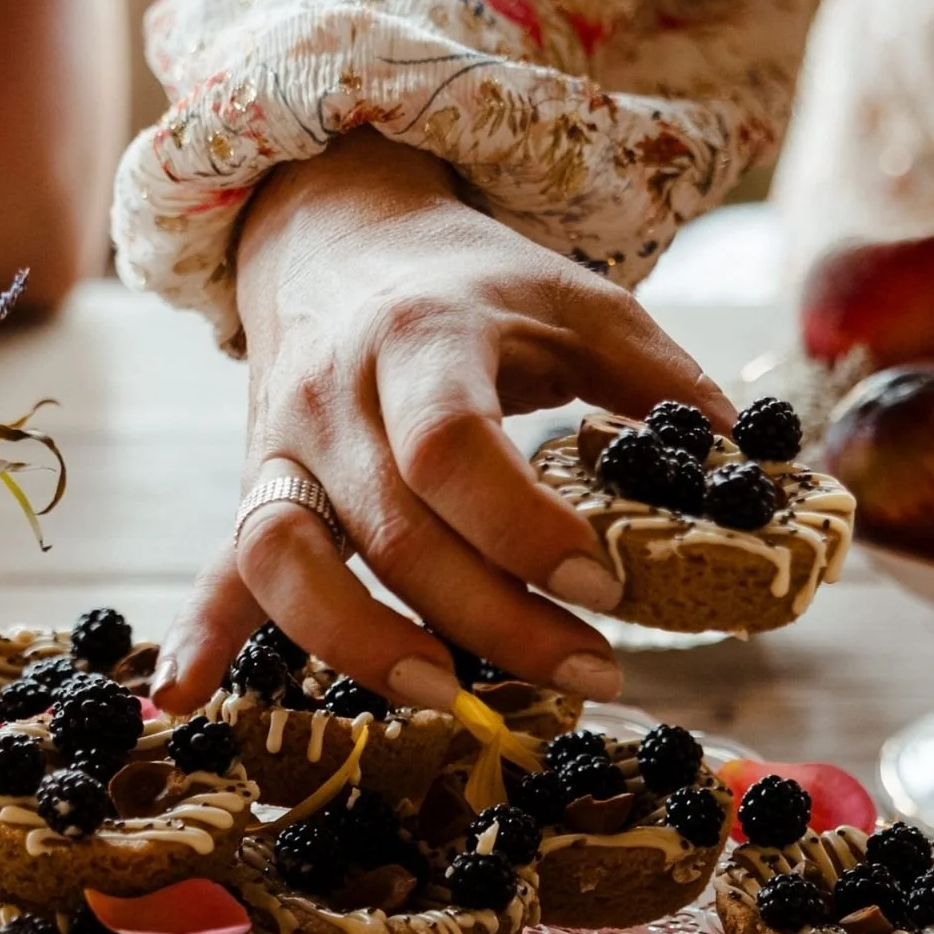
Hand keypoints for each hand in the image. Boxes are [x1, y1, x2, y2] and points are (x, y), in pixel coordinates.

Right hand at [152, 130, 732, 713]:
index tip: (610, 588)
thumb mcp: (573, 296)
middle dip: (491, 619)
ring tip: (449, 698)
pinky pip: (219, 568)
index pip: (453, 450)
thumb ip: (655, 375)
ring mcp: (278, 449)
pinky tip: (180, 701)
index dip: (524, 530)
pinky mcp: (253, 490)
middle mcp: (332, 398)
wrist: (334, 232)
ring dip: (358, 644)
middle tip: (591, 674)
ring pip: (285, 559)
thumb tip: (753, 468)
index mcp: (419, 338)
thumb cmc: (472, 281)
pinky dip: (198, 637)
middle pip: (391, 532)